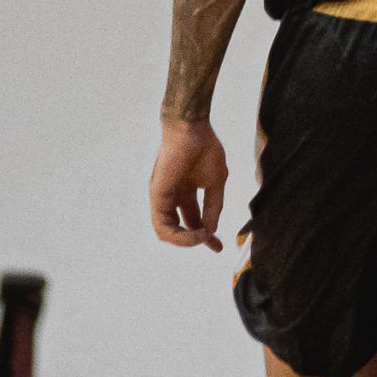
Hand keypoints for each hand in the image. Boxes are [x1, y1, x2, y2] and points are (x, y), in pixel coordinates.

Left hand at [151, 116, 229, 248]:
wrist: (192, 130)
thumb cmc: (204, 149)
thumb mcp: (216, 183)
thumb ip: (213, 207)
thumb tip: (211, 229)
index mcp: (186, 192)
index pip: (193, 220)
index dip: (206, 235)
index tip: (219, 246)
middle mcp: (172, 197)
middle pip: (181, 228)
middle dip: (196, 240)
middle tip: (214, 244)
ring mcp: (162, 198)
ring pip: (167, 232)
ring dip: (187, 241)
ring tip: (203, 238)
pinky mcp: (157, 197)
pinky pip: (163, 227)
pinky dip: (180, 236)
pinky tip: (197, 232)